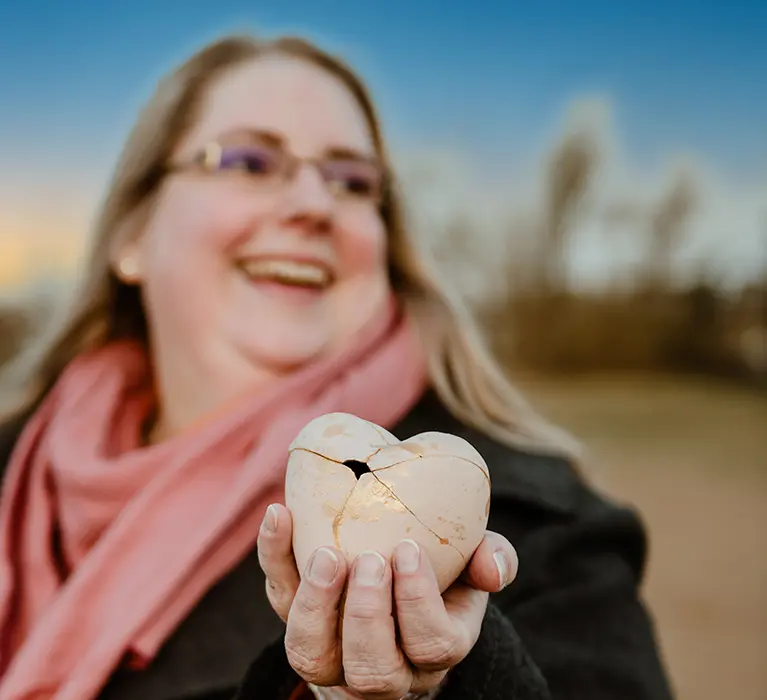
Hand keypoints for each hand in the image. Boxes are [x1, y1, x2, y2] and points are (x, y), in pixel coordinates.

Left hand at [257, 503, 517, 698]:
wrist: (395, 580)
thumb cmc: (440, 573)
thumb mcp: (471, 566)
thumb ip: (491, 560)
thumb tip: (493, 568)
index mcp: (433, 649)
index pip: (431, 645)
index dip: (418, 604)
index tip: (408, 551)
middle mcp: (383, 668)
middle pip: (372, 668)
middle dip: (368, 615)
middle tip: (369, 559)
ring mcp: (332, 653)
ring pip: (313, 657)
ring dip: (315, 604)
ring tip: (326, 554)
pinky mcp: (295, 619)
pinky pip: (278, 598)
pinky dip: (275, 556)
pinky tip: (280, 515)